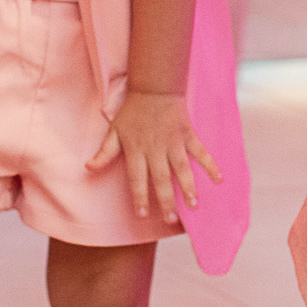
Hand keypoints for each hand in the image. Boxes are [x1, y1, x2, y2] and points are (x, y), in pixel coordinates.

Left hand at [87, 91, 221, 224]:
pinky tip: (219, 179)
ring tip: (194, 205)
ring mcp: (173, 142)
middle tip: (171, 220)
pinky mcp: (188, 134)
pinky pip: (201, 151)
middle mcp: (155, 149)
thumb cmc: (133, 111)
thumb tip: (88, 168)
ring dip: (188, 187)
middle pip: (161, 178)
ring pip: (182, 168)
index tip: (142, 214)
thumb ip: (105, 152)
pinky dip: (210, 164)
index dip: (139, 196)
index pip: (137, 178)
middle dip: (166, 200)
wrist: (154, 87)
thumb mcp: (115, 131)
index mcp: (136, 149)